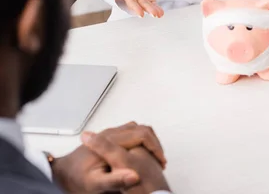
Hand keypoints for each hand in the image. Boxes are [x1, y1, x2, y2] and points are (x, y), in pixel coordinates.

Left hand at [52, 122, 166, 192]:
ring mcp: (109, 134)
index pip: (142, 134)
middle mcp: (111, 133)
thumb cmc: (76, 180)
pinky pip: (130, 134)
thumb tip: (134, 176)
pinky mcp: (108, 139)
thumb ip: (115, 180)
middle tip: (160, 161)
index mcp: (111, 140)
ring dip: (148, 142)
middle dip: (155, 144)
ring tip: (153, 159)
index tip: (161, 161)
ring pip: (136, 130)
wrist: (60, 174)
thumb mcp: (95, 185)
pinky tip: (140, 157)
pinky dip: (140, 142)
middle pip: (141, 129)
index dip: (155, 147)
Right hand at [114, 0, 163, 17]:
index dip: (136, 8)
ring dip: (154, 11)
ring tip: (159, 14)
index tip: (141, 14)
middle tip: (154, 14)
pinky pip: (154, 4)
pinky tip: (161, 13)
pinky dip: (157, 8)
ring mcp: (143, 0)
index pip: (132, 2)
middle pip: (142, 6)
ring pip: (149, 6)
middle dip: (148, 10)